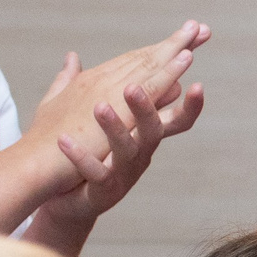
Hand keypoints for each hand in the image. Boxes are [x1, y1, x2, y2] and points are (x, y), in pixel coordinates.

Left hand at [23, 22, 209, 229]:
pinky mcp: (103, 190)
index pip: (169, 111)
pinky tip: (64, 141)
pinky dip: (80, 157)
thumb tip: (100, 56)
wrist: (65, 200)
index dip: (187, 96)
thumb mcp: (103, 124)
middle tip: (133, 87)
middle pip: (153, 129)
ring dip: (114, 128)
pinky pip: (95, 173)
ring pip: (127, 151)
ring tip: (100, 108)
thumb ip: (103, 89)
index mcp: (140, 134)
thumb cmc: (88, 160)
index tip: (193, 66)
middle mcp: (138, 153)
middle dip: (146, 108)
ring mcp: (122, 173)